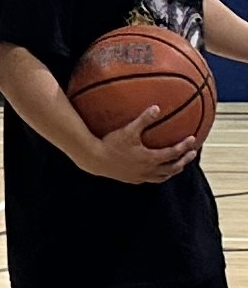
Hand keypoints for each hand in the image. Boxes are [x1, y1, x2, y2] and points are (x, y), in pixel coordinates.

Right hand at [85, 105, 199, 185]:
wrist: (95, 160)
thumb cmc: (112, 144)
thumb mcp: (129, 130)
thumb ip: (144, 119)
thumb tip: (157, 107)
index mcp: (150, 158)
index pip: (173, 153)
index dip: (184, 146)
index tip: (193, 140)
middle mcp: (148, 170)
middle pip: (172, 168)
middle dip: (184, 161)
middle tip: (192, 154)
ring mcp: (140, 177)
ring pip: (162, 177)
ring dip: (172, 171)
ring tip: (178, 166)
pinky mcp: (132, 179)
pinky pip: (150, 179)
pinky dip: (158, 175)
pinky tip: (155, 170)